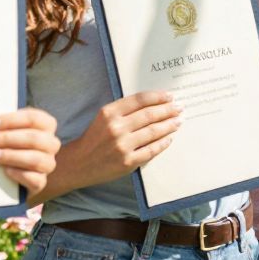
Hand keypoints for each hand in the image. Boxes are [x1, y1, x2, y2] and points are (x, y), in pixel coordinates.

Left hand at [0, 107, 60, 192]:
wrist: (10, 173)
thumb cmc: (8, 144)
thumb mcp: (7, 129)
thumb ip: (1, 126)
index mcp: (46, 124)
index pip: (33, 118)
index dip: (10, 120)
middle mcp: (51, 143)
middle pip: (34, 138)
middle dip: (7, 139)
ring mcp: (48, 163)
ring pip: (35, 159)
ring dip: (10, 156)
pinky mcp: (41, 182)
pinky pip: (35, 179)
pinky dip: (19, 174)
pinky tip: (5, 171)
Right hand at [66, 91, 182, 189]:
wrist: (79, 163)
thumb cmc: (94, 138)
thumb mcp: (104, 117)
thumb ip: (124, 110)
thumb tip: (154, 104)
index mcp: (109, 112)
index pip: (140, 100)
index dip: (158, 96)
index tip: (170, 96)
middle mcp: (116, 128)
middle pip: (149, 115)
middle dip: (168, 110)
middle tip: (179, 108)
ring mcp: (122, 146)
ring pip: (153, 132)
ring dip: (169, 125)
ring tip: (178, 121)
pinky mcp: (128, 162)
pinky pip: (151, 150)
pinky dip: (163, 143)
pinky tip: (169, 138)